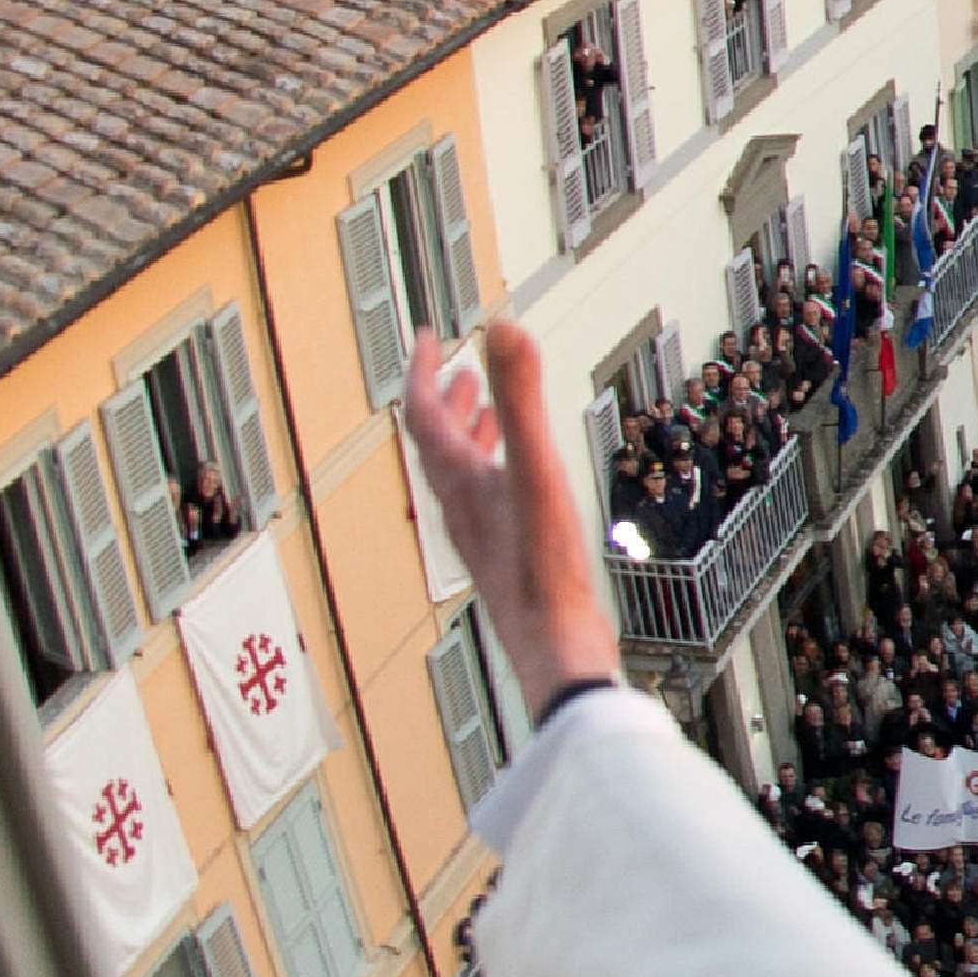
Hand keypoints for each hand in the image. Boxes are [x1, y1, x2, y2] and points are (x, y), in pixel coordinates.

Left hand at [407, 324, 625, 722]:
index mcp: (460, 481)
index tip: (427, 337)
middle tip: (454, 366)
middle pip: (437, 441)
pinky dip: (495, 466)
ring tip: (484, 408)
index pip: (422, 414)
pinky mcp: (504, 552)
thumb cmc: (544, 571)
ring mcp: (481, 531)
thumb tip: (503, 331)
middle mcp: (462, 505)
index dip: (422, 369)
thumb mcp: (537, 471)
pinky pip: (486, 496)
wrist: (555, 646)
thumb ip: (520, 397)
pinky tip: (519, 476)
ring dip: (469, 431)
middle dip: (445, 396)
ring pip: (461, 470)